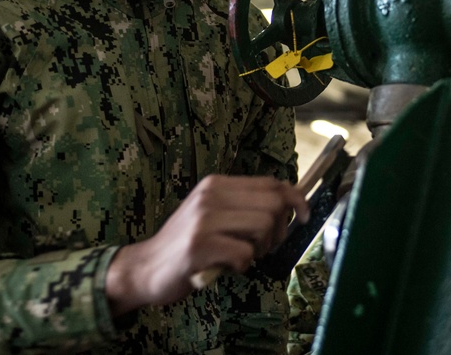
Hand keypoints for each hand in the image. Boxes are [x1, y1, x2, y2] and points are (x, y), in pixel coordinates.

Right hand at [105, 175, 308, 315]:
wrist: (145, 267)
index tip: (305, 216)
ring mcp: (203, 219)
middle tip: (263, 247)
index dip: (296, 199)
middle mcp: (210, 195)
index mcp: (216, 184)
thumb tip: (290, 204)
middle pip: (273, 204)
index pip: (271, 183)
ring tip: (242, 256)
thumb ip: (243, 206)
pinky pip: (244, 253)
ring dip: (260, 249)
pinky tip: (227, 267)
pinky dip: (243, 265)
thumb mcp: (212, 214)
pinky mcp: (199, 245)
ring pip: (263, 226)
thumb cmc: (186, 244)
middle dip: (278, 230)